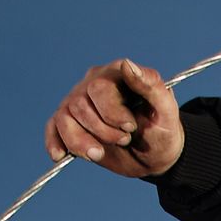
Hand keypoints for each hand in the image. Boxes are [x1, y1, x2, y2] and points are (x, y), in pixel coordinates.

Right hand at [44, 60, 183, 178]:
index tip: (130, 128)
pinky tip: (60, 155)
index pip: (99, 88)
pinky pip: (53, 128)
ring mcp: (79, 104)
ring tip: (100, 153)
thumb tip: (127, 65)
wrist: (155, 156)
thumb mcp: (166, 110)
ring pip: (64, 118)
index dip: (111, 112)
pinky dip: (54, 141)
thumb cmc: (162, 130)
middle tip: (125, 140)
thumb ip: (151, 85)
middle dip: (102, 130)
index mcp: (115, 75)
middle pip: (80, 105)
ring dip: (81, 142)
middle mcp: (93, 85)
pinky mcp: (72, 124)